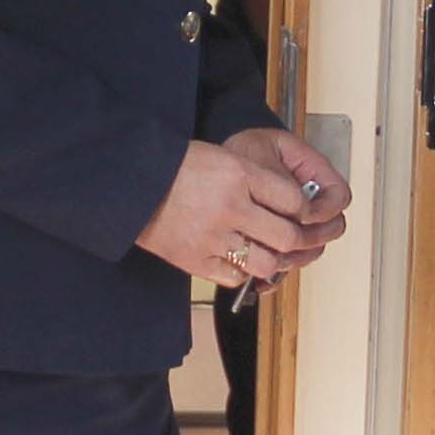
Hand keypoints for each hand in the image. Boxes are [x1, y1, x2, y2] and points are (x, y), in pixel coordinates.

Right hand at [139, 137, 339, 292]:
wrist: (132, 183)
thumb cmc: (175, 167)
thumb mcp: (222, 158)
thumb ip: (254, 180)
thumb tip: (288, 204)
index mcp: (239, 174)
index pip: (293, 200)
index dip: (302, 209)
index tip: (298, 213)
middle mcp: (231, 207)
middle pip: (287, 236)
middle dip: (295, 240)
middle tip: (289, 237)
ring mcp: (213, 237)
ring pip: (266, 264)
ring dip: (269, 259)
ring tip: (262, 250)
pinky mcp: (196, 260)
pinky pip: (234, 277)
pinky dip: (239, 271)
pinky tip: (235, 258)